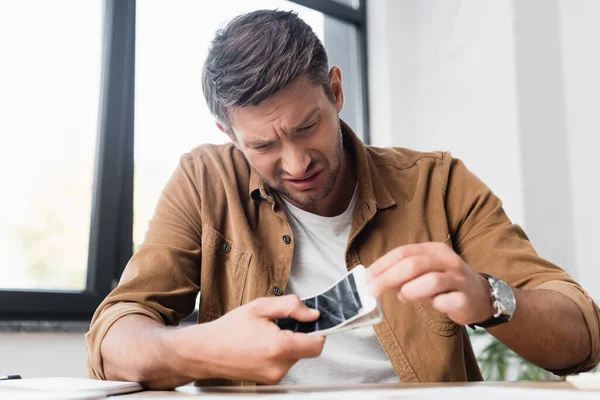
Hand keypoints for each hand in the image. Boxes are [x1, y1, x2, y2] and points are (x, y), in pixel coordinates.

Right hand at [168, 295, 324, 383]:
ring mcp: (274, 376)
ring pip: (296, 356)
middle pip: (307, 350)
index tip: (310, 322)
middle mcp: (279, 366)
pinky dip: (280, 352)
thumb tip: (312, 313)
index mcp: (279, 347)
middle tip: (280, 324)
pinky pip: (285, 363)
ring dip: (289, 344)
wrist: (206, 351)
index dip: (318, 331)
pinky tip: (263, 344)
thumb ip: (291, 306)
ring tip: (267, 334)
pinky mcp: (270, 380)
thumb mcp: (260, 307)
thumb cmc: (229, 329)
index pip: (317, 344)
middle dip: (299, 334)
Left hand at [365, 242, 493, 325]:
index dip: (382, 265)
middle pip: (413, 265)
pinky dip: (433, 304)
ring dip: (409, 290)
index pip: (403, 252)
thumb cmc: (445, 283)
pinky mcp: (465, 298)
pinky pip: (445, 301)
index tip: (366, 277)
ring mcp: (459, 279)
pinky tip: (432, 304)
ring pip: (431, 281)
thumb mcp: (424, 272)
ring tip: (402, 297)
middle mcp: (448, 260)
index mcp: (434, 250)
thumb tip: (376, 280)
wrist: (480, 296)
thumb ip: (403, 273)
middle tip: (372, 291)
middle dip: (388, 278)